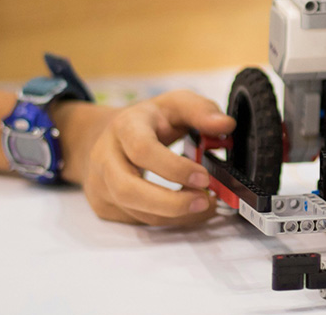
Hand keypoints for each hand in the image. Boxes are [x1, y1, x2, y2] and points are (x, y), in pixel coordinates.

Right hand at [71, 90, 234, 225]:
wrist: (110, 135)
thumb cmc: (150, 120)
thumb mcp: (176, 104)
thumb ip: (202, 111)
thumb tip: (225, 125)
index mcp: (125, 126)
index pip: (142, 150)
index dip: (174, 168)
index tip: (204, 178)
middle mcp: (105, 156)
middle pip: (128, 190)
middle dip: (170, 203)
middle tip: (206, 202)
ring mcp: (100, 184)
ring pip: (133, 211)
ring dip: (174, 215)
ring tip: (205, 206)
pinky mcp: (104, 205)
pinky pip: (136, 220)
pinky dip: (167, 220)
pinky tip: (189, 212)